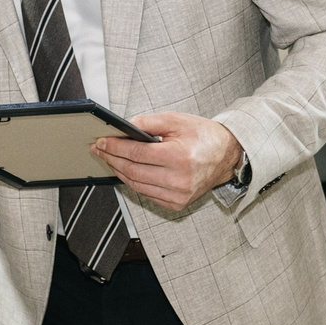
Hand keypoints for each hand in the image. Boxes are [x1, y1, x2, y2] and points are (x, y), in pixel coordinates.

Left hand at [91, 111, 241, 210]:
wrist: (226, 156)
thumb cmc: (203, 136)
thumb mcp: (176, 121)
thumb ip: (148, 122)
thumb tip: (124, 127)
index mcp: (179, 157)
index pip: (136, 154)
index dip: (115, 147)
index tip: (101, 142)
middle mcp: (179, 179)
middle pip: (133, 171)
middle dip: (112, 159)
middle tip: (100, 150)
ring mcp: (179, 195)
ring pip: (137, 186)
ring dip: (119, 172)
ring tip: (110, 159)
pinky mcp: (178, 203)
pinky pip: (147, 195)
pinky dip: (133, 183)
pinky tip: (126, 172)